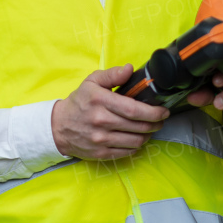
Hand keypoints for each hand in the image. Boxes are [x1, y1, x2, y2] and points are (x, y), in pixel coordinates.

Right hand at [52, 64, 169, 160]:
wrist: (58, 126)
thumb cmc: (78, 102)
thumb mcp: (91, 82)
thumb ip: (112, 75)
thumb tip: (129, 69)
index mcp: (100, 101)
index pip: (134, 109)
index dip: (154, 112)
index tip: (163, 110)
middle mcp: (101, 121)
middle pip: (139, 126)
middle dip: (156, 123)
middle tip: (160, 120)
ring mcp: (101, 139)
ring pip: (136, 141)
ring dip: (148, 135)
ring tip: (149, 129)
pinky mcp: (101, 153)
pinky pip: (128, 152)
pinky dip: (136, 146)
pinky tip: (135, 138)